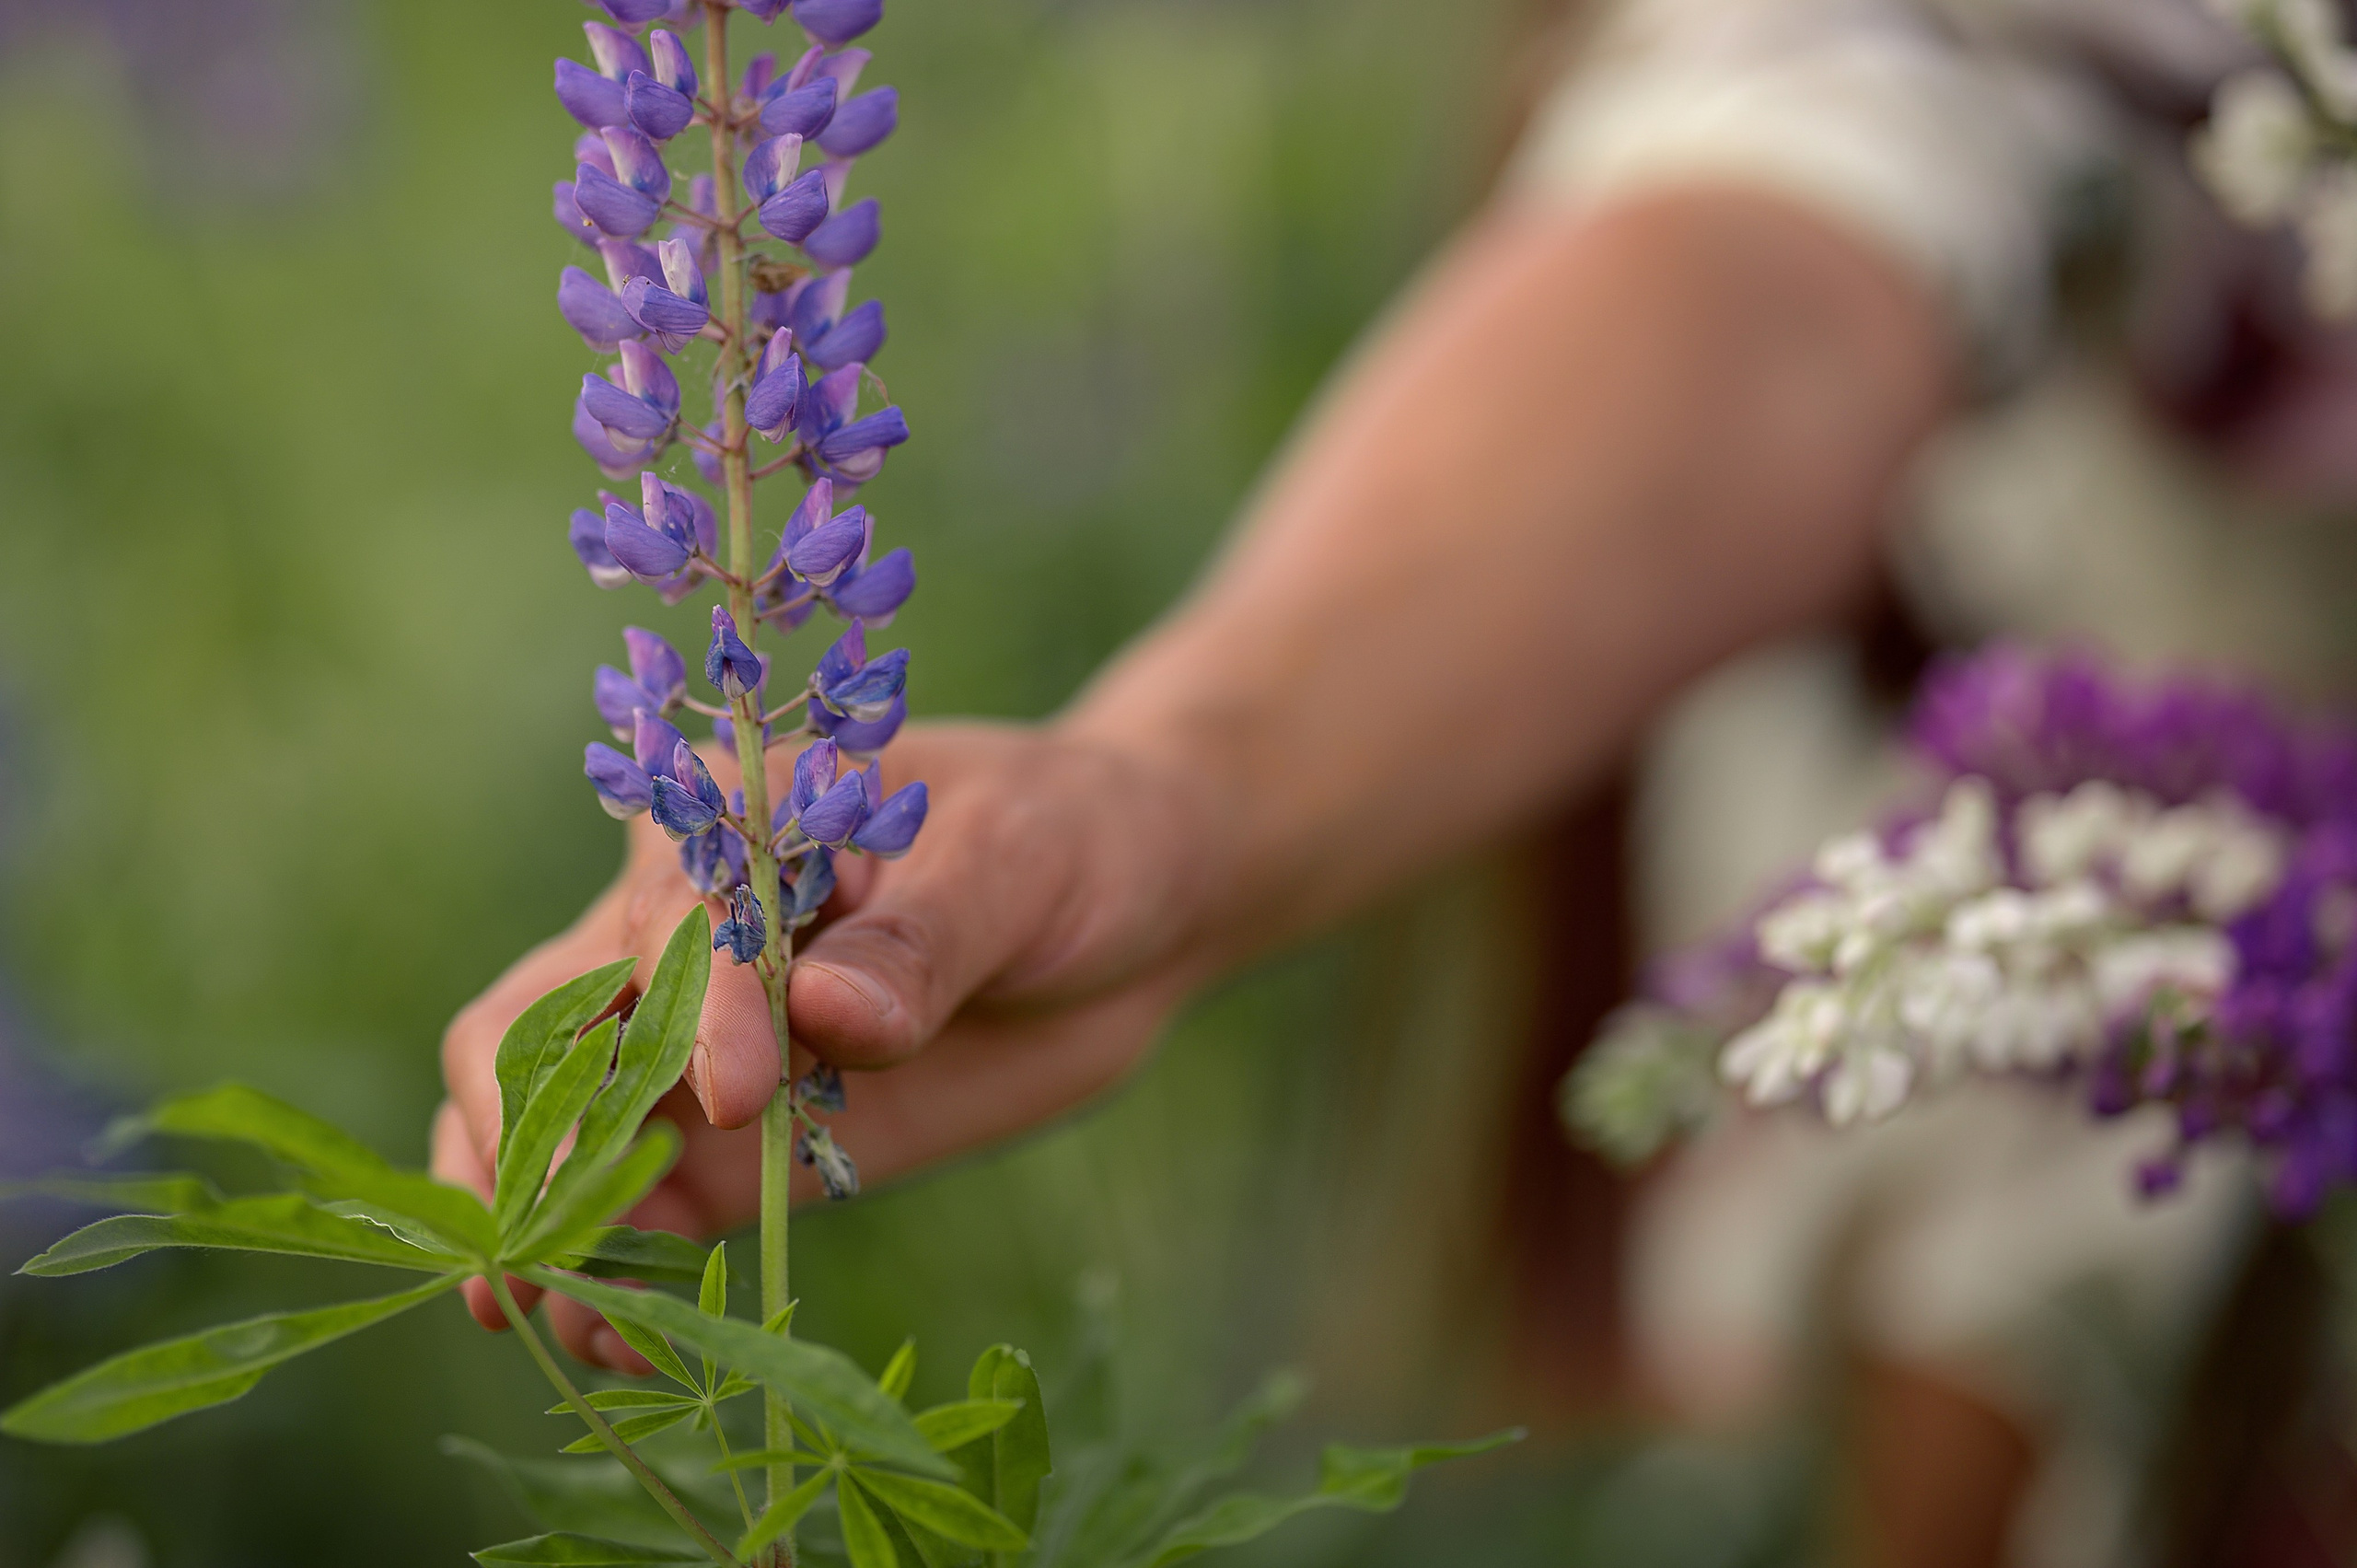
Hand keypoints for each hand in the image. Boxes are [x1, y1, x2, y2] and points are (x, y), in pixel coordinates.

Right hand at [432, 721, 1216, 1368]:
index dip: (693, 1013)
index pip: (665, 920)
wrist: (1126, 903)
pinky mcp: (737, 1141)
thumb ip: (922, 942)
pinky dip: (613, 1270)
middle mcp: (675, 930)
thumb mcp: (1015, 866)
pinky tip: (624, 1338)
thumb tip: (829, 1010)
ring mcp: (695, 1043)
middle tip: (566, 1231)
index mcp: (730, 824)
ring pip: (557, 1124)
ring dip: (544, 1217)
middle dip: (535, 1129)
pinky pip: (640, 1206)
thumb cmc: (1062, 843)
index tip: (741, 1098)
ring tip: (559, 1314)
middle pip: (539, 1025)